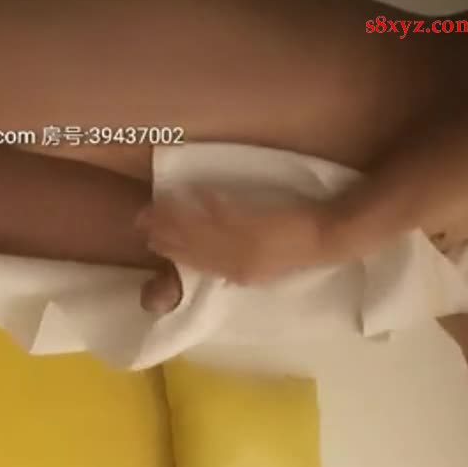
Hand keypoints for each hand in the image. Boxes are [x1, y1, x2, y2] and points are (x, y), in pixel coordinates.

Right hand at [135, 190, 333, 285]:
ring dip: (179, 216)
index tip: (151, 239)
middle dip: (166, 233)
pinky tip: (195, 190)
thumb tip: (210, 260)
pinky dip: (210, 203)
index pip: (197, 265)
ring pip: (204, 231)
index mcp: (238, 276)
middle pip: (194, 248)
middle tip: (142, 218)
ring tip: (158, 204)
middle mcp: (238, 264)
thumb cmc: (293, 251)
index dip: (173, 252)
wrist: (324, 240)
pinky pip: (228, 214)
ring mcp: (248, 245)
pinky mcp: (259, 226)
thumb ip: (235, 265)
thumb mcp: (261, 268)